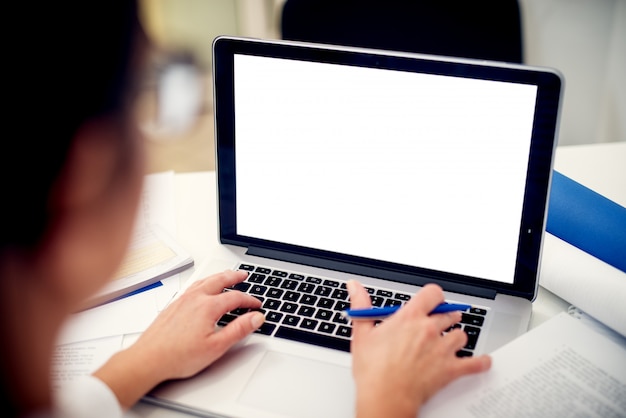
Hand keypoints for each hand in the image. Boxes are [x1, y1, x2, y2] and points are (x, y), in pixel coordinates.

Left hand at [93, 269, 263, 408]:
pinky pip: (193, 286)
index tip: (257, 305)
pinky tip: (202, 288)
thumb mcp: (216, 347)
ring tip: (226, 276)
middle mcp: (195, 299)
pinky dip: (204, 282)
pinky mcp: (173, 305)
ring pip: (204, 281)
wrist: (148, 359)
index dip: (250, 300)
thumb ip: (238, 330)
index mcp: (208, 307)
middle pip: (219, 280)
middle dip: (234, 277)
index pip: (235, 297)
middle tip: (243, 275)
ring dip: (218, 276)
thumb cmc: (178, 356)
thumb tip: (256, 318)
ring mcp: (182, 300)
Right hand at [347, 281, 490, 417]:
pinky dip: (480, 362)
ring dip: (457, 337)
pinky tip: (482, 361)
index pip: (433, 294)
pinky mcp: (451, 370)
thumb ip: (362, 305)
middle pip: (448, 314)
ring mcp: (443, 350)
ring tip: (451, 340)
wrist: (385, 396)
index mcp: (410, 318)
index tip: (431, 301)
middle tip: (439, 322)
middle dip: (444, 317)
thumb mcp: (362, 333)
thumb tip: (354, 286)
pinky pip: (474, 363)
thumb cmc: (373, 370)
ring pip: (461, 334)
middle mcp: (429, 330)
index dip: (433, 296)